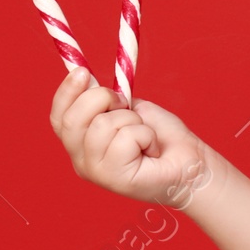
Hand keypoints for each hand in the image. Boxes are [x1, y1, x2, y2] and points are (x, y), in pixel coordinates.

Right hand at [50, 67, 218, 208]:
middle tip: (125, 105)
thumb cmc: (162, 137)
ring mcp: (95, 172)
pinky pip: (124, 138)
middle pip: (73, 119)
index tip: (83, 71)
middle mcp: (81, 161)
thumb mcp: (130, 109)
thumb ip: (106, 99)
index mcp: (81, 144)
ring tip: (144, 135)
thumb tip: (84, 76)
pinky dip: (145, 134)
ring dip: (132, 120)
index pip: (58, 118)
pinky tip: (151, 148)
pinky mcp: (114, 178)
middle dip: (102, 98)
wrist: (191, 163)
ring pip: (102, 125)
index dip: (66, 92)